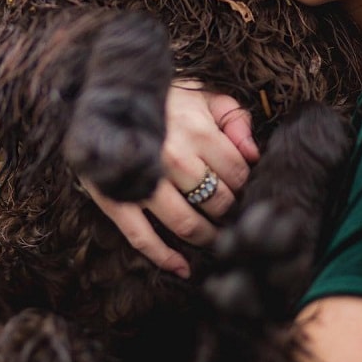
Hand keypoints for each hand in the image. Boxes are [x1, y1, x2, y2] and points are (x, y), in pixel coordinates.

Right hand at [84, 81, 258, 276]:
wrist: (107, 96)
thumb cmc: (162, 98)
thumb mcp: (202, 94)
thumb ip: (234, 119)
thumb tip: (254, 155)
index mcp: (196, 130)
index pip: (238, 173)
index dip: (247, 187)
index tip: (245, 192)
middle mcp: (172, 157)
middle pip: (217, 202)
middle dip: (230, 214)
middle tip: (233, 218)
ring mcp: (143, 180)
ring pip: (186, 224)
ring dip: (206, 237)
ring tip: (215, 239)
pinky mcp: (115, 198)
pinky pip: (141, 237)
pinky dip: (163, 257)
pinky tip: (181, 267)